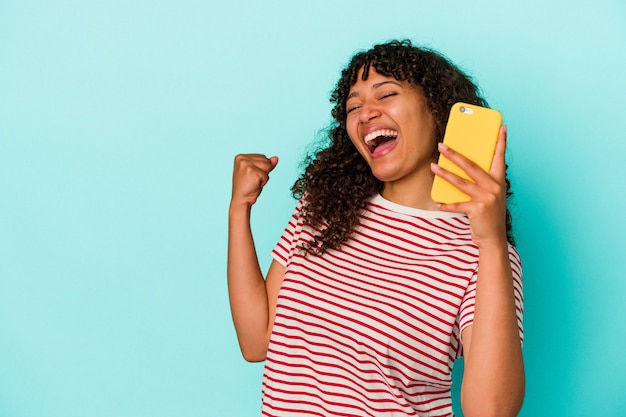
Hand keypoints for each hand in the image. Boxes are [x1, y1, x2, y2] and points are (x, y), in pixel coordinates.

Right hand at [231, 154, 278, 206]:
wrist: (241, 199)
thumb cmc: (247, 187)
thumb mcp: (257, 172)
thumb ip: (266, 164)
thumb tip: (276, 158)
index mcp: (241, 157)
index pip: (262, 157)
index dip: (261, 168)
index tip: (252, 175)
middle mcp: (242, 159)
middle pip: (265, 160)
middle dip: (263, 171)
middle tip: (253, 179)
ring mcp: (246, 164)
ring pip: (267, 166)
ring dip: (264, 176)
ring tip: (254, 181)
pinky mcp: (251, 171)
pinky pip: (266, 175)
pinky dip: (263, 181)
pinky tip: (255, 184)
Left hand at [430, 125, 507, 247]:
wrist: (493, 238)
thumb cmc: (488, 215)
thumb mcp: (490, 196)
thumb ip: (481, 182)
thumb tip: (460, 169)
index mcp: (498, 181)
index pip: (500, 157)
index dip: (501, 141)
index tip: (501, 126)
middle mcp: (494, 187)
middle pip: (472, 166)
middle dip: (455, 154)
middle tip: (443, 145)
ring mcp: (486, 198)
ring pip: (461, 182)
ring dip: (444, 173)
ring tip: (433, 166)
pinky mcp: (477, 209)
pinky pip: (457, 204)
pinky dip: (446, 203)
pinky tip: (437, 202)